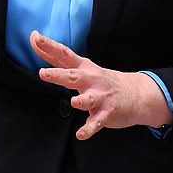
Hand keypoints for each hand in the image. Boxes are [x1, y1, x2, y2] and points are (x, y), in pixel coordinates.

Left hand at [30, 30, 172, 139]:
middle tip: (43, 73)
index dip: (49, 46)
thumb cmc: (102, 80)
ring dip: (82, 100)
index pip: (64, 54)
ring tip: (74, 102)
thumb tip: (36, 41)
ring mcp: (101, 96)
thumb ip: (58, 58)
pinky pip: (96, 122)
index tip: (35, 38)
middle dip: (58, 75)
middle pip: (73, 76)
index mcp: (83, 67)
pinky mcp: (107, 113)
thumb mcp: (83, 67)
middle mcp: (91, 80)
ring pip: (89, 99)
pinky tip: (81, 134)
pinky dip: (89, 128)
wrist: (137, 94)